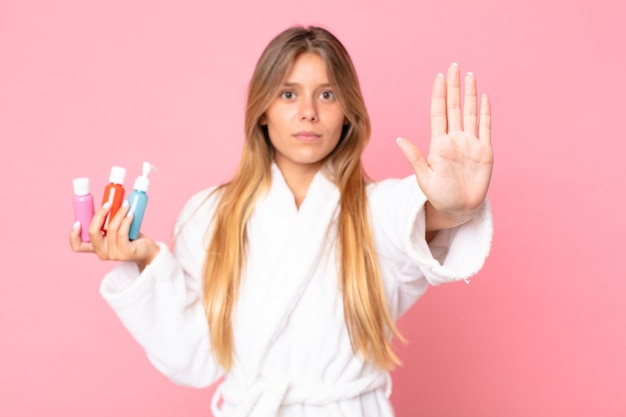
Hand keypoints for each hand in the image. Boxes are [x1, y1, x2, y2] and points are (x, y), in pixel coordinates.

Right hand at [69, 201, 159, 268]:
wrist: (148, 251)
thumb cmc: (130, 238)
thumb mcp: (114, 230)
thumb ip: (107, 222)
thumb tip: (108, 201)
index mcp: (95, 247)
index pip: (77, 246)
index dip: (73, 235)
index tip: (78, 221)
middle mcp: (102, 253)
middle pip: (92, 232)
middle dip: (99, 214)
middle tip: (108, 203)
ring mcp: (113, 254)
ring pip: (111, 229)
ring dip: (118, 213)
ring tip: (126, 205)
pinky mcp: (126, 253)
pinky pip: (122, 233)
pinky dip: (126, 220)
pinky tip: (131, 213)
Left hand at [397, 63, 492, 227]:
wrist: (458, 209)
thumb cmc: (439, 195)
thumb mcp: (424, 178)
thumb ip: (415, 158)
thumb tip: (399, 139)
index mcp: (439, 143)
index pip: (439, 113)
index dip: (439, 95)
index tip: (439, 77)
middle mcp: (455, 139)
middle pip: (454, 107)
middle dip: (454, 87)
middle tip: (453, 66)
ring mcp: (470, 144)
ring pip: (471, 113)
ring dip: (470, 94)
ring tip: (469, 75)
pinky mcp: (484, 152)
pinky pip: (485, 128)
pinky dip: (485, 113)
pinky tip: (484, 97)